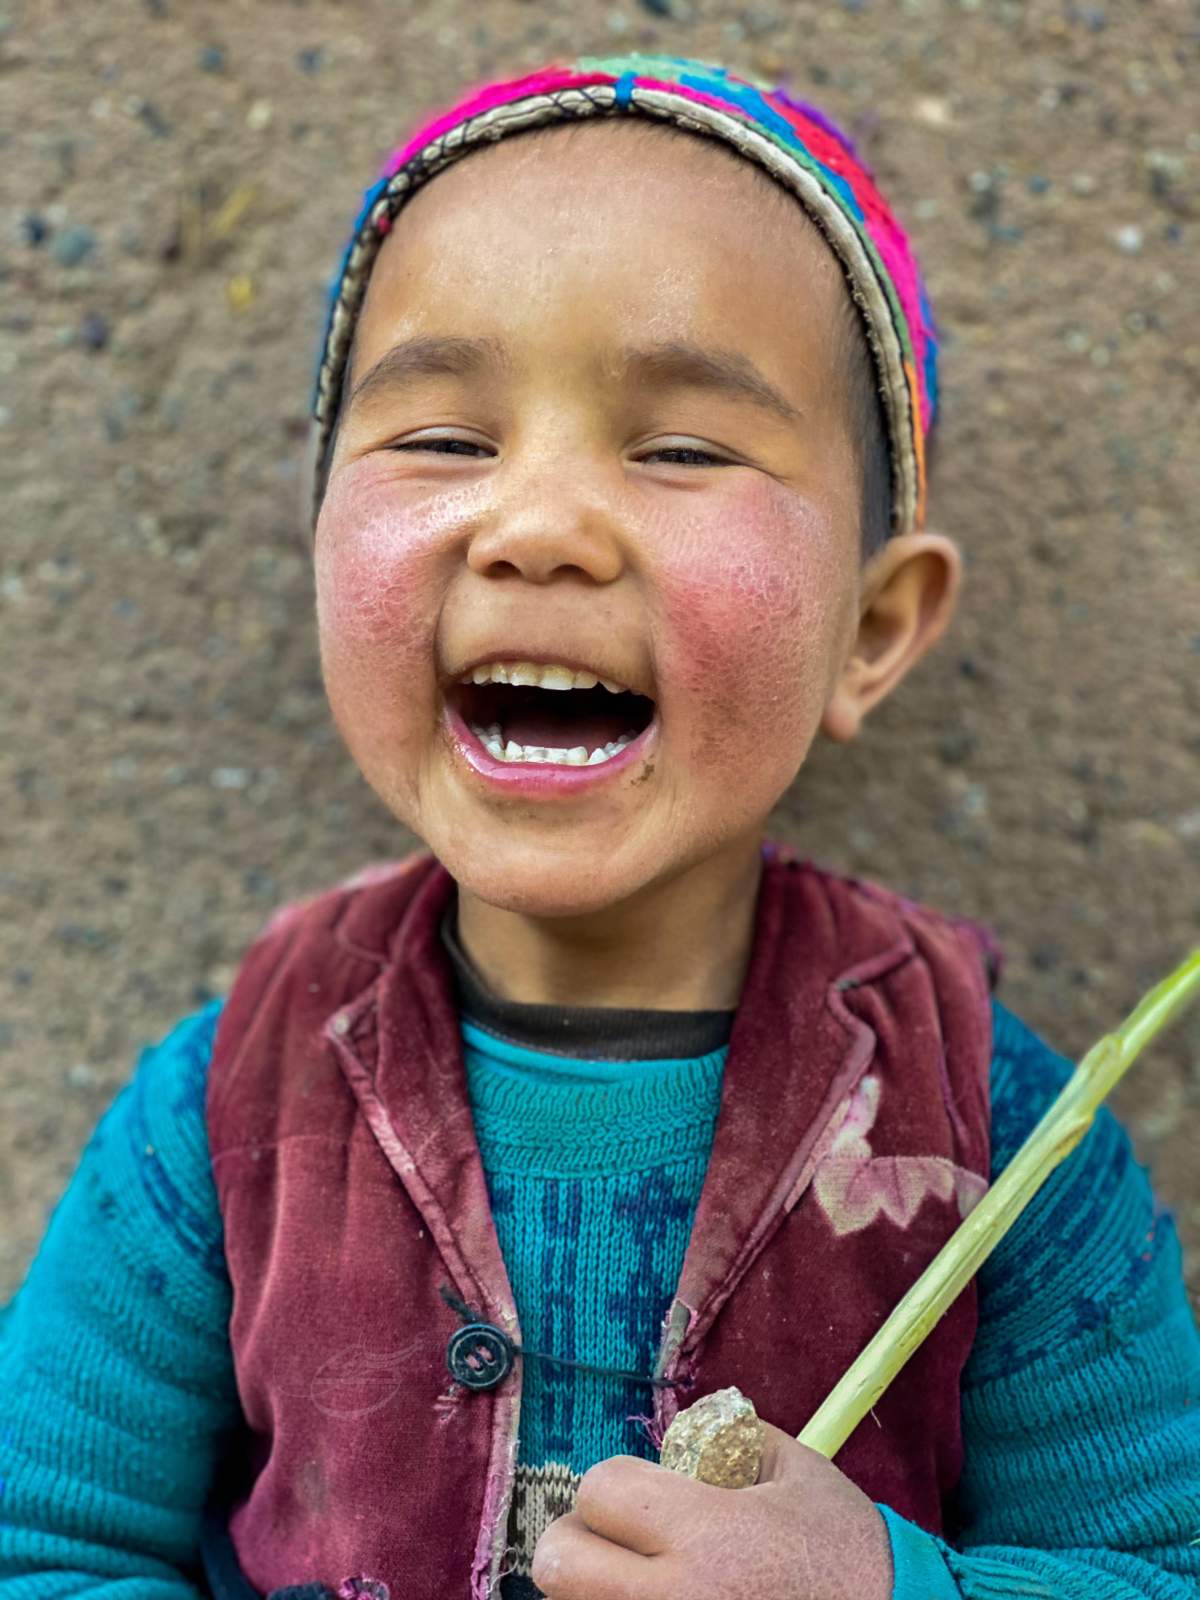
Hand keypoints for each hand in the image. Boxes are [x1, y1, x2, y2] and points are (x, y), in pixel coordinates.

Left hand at [531, 1421, 891, 1599]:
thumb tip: (682, 1431)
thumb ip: (733, 1441)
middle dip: (580, 1542)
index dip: (615, 1485)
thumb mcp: (798, 1473)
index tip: (640, 1494)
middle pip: (559, 1564)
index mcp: (710, 1533)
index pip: (600, 1489)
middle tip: (616, 1543)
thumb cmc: (847, 1554)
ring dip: (597, 1589)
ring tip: (641, 1580)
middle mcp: (679, 1598)